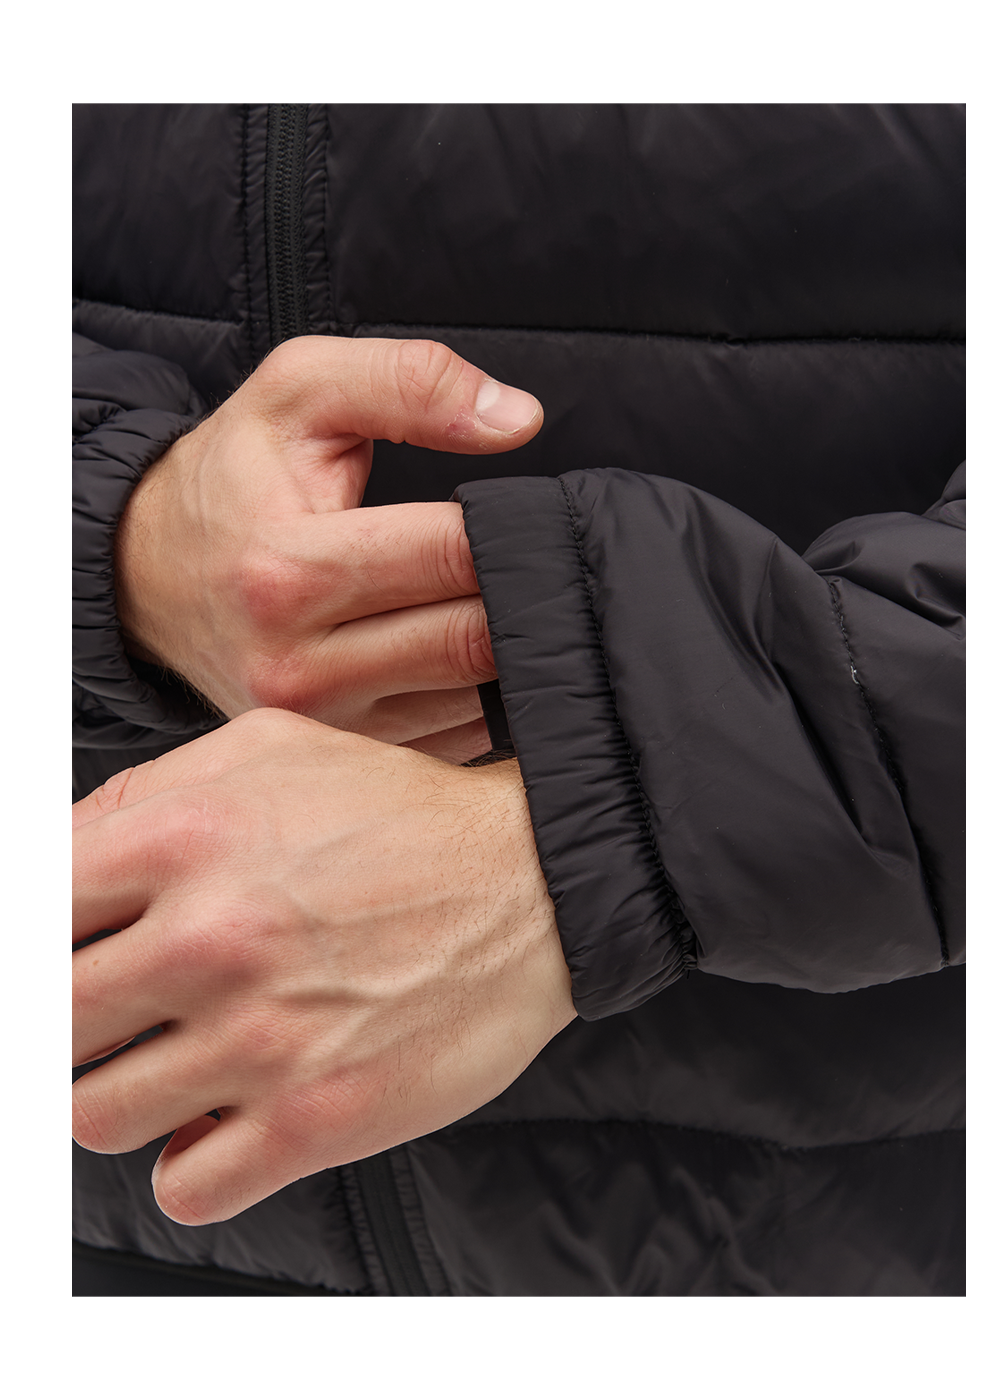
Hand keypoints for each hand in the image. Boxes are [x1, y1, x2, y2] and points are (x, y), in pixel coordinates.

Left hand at [72, 708, 574, 1224]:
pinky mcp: (317, 1120)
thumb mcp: (269, 748)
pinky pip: (186, 1187)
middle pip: (48, 1022)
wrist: (537, 882)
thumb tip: (51, 860)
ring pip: (94, 1117)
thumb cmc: (402, 813)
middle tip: (114, 1015)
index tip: (68, 958)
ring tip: (171, 1064)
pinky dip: (190, 1163)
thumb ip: (143, 794)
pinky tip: (224, 1116)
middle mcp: (212, 939)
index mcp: (184, 839)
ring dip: (120, 1096)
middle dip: (69, 1023)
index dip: (41, 940)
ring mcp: (262, 1039)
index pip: (29, 913)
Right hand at [114, 336, 542, 763]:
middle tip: (536, 557)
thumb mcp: (301, 391)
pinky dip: (481, 691)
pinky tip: (465, 646)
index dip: (508, 528)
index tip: (525, 512)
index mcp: (286, 572)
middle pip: (473, 638)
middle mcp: (299, 665)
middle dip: (520, 592)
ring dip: (509, 647)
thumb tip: (519, 418)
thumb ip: (410, 382)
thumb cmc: (236, 477)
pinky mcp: (344, 752)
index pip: (452, 555)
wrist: (152, 574)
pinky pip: (457, 733)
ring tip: (501, 597)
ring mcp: (323, 723)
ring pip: (475, 694)